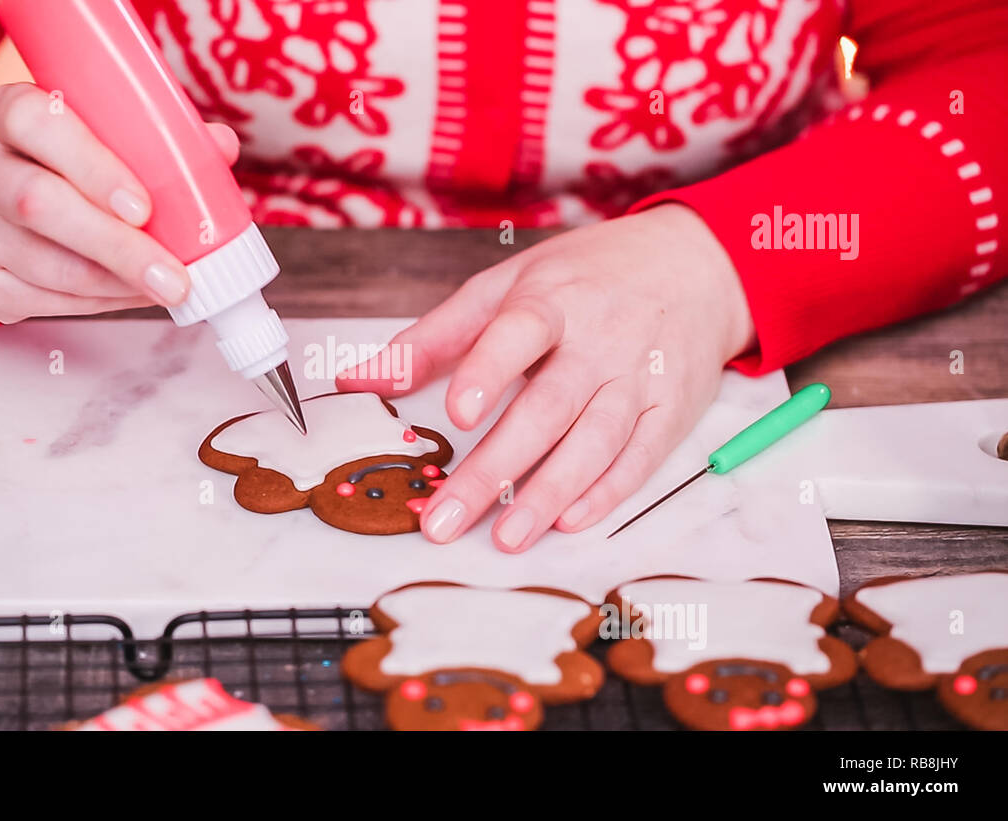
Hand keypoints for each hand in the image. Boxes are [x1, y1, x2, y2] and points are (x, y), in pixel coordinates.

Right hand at [0, 83, 239, 322]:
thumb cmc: (58, 163)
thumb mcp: (93, 132)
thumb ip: (153, 136)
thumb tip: (222, 145)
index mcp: (7, 112)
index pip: (37, 125)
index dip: (92, 167)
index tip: (143, 207)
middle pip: (39, 205)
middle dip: (117, 247)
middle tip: (174, 276)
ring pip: (46, 265)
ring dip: (117, 283)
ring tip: (167, 287)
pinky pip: (43, 300)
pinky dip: (99, 302)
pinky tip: (131, 294)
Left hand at [336, 204, 755, 551]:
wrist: (694, 265)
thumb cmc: (584, 277)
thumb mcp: (505, 285)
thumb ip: (432, 337)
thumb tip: (357, 380)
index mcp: (551, 300)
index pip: (519, 333)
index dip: (490, 371)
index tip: (458, 411)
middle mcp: (600, 339)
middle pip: (547, 408)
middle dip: (495, 469)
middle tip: (446, 519)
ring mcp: (640, 376)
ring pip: (595, 441)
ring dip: (549, 493)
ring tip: (505, 538)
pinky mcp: (672, 408)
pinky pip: (640, 457)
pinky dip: (607, 492)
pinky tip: (569, 521)